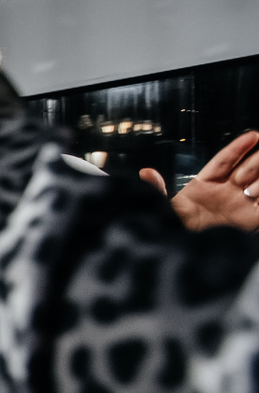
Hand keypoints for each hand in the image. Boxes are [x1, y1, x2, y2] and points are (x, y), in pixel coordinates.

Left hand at [140, 130, 258, 232]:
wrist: (182, 256)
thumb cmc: (172, 232)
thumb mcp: (162, 210)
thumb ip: (157, 190)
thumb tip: (145, 172)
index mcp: (205, 186)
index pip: (225, 160)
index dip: (240, 147)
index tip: (253, 136)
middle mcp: (225, 192)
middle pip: (248, 166)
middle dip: (251, 165)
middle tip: (240, 180)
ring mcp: (240, 205)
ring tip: (249, 191)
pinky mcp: (251, 219)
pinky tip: (257, 197)